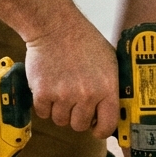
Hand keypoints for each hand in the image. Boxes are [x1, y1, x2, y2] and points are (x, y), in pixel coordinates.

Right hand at [24, 21, 119, 136]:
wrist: (55, 27)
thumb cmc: (83, 40)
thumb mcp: (109, 60)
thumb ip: (111, 86)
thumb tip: (112, 108)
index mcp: (107, 88)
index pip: (107, 125)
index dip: (100, 130)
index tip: (95, 128)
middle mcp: (86, 95)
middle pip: (80, 125)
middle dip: (76, 116)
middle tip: (74, 101)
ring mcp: (63, 95)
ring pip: (60, 121)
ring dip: (60, 110)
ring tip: (60, 91)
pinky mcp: (43, 93)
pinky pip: (43, 113)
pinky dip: (44, 104)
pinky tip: (48, 87)